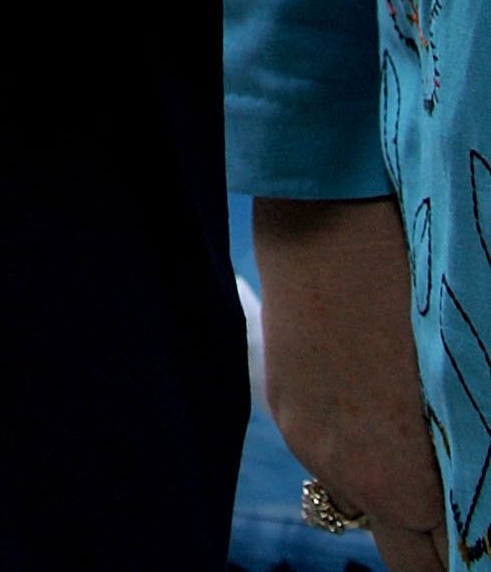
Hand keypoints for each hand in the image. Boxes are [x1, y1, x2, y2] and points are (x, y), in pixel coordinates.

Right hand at [252, 195, 450, 571]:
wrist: (328, 216)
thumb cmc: (420, 288)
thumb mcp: (461, 382)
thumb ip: (467, 451)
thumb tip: (479, 493)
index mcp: (401, 476)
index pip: (450, 560)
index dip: (474, 552)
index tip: (487, 537)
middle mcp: (348, 473)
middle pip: (405, 557)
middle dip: (438, 544)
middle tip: (467, 519)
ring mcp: (308, 439)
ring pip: (364, 503)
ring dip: (397, 494)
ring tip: (422, 447)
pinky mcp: (284, 404)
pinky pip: (330, 458)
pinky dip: (359, 450)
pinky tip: (375, 401)